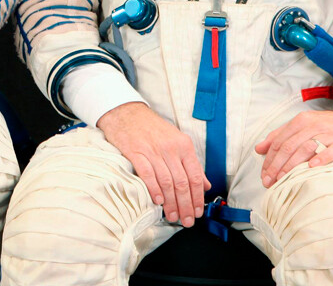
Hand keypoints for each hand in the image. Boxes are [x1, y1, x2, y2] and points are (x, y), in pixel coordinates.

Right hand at [97, 102, 209, 225]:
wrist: (126, 112)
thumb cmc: (152, 128)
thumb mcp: (176, 140)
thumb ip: (191, 163)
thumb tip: (205, 184)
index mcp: (184, 146)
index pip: (196, 177)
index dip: (198, 198)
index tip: (198, 212)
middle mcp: (171, 148)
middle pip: (182, 183)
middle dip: (186, 205)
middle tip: (186, 220)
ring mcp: (153, 150)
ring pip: (167, 182)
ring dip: (171, 203)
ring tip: (172, 216)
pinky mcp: (136, 152)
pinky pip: (148, 174)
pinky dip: (154, 189)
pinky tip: (158, 201)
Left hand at [255, 107, 332, 186]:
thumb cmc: (329, 127)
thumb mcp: (304, 126)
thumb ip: (281, 135)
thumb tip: (259, 148)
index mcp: (301, 121)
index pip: (279, 141)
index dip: (269, 159)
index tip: (264, 174)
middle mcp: (313, 126)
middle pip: (289, 146)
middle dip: (276, 165)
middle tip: (269, 181)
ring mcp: (329, 134)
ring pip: (305, 149)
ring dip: (292, 166)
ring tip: (283, 179)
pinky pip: (331, 151)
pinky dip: (321, 159)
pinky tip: (312, 168)